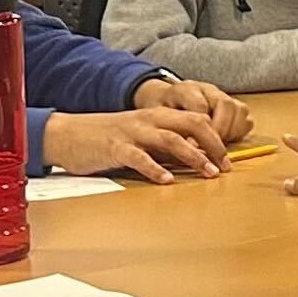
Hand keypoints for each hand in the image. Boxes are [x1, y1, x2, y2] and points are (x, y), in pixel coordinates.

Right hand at [45, 103, 226, 181]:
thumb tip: (195, 161)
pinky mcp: (116, 148)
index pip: (197, 120)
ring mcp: (133, 133)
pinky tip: (167, 180)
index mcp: (158, 116)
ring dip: (194, 157)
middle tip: (225, 168)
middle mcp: (149, 120)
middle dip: (213, 146)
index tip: (228, 162)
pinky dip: (155, 169)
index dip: (217, 139)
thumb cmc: (108, 139)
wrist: (69, 135)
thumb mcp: (142, 137)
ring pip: (171, 140)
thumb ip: (166, 147)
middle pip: (192, 124)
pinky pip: (139, 158)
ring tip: (208, 173)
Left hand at [140, 78, 253, 143]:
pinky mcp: (232, 105)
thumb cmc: (162, 112)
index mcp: (186, 89)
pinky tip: (227, 142)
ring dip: (231, 132)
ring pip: (238, 109)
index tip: (193, 147)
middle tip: (213, 151)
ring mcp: (222, 96)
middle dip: (220, 130)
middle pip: (225, 104)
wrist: (167, 101)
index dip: (198, 128)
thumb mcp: (156, 117)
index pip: (199, 105)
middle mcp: (208, 89)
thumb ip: (171, 128)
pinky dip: (239, 131)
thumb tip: (187, 147)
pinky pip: (245, 117)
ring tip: (219, 149)